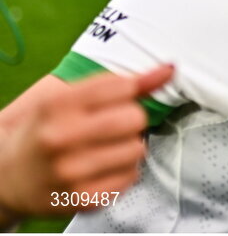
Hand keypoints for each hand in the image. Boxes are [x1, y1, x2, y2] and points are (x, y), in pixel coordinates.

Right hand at [0, 65, 172, 219]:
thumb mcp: (70, 99)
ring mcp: (70, 171)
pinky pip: (131, 176)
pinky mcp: (82, 198)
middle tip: (113, 127)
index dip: (128, 93)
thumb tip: (169, 70)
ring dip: (129, 147)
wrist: (8, 177)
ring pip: (137, 149)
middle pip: (135, 119)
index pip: (123, 86)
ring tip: (106, 149)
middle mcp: (60, 138)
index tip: (115, 100)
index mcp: (57, 105)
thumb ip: (122, 84)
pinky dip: (124, 171)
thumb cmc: (46, 131)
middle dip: (132, 120)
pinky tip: (102, 169)